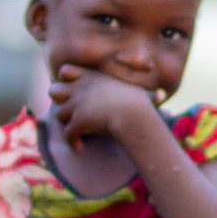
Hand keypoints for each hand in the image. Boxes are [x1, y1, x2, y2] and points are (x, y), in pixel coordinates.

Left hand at [47, 65, 164, 146]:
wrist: (133, 116)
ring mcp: (77, 105)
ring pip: (59, 114)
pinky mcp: (77, 122)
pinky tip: (79, 147)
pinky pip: (67, 134)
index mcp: (91, 78)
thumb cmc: (141, 105)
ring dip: (67, 123)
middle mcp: (80, 89)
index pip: (65, 71)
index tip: (74, 91)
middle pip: (54, 90)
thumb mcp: (141, 94)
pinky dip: (72, 141)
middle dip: (59, 101)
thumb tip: (162, 97)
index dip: (66, 80)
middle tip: (70, 111)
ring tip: (78, 131)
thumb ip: (144, 95)